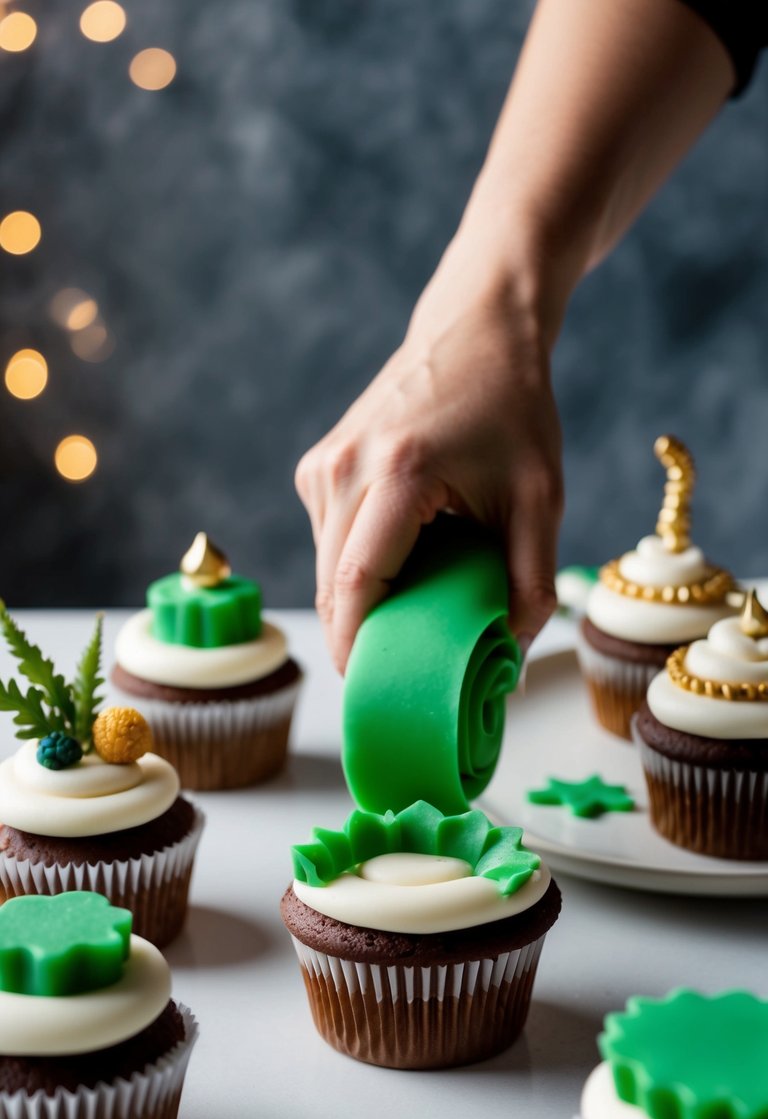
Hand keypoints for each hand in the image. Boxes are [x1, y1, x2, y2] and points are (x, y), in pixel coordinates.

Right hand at [295, 255, 563, 672]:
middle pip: (330, 587)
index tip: (377, 695)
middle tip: (400, 681)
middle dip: (359, 642)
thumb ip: (529, 583)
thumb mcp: (540, 498)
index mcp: (395, 474)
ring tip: (413, 617)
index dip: (358, 650)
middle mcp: (343, 468)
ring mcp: (322, 466)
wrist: (475, 328)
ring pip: (324, 568)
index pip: (354, 587)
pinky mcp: (318, 468)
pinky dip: (358, 568)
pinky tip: (403, 563)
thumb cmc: (512, 408)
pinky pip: (327, 541)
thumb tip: (506, 662)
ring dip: (360, 604)